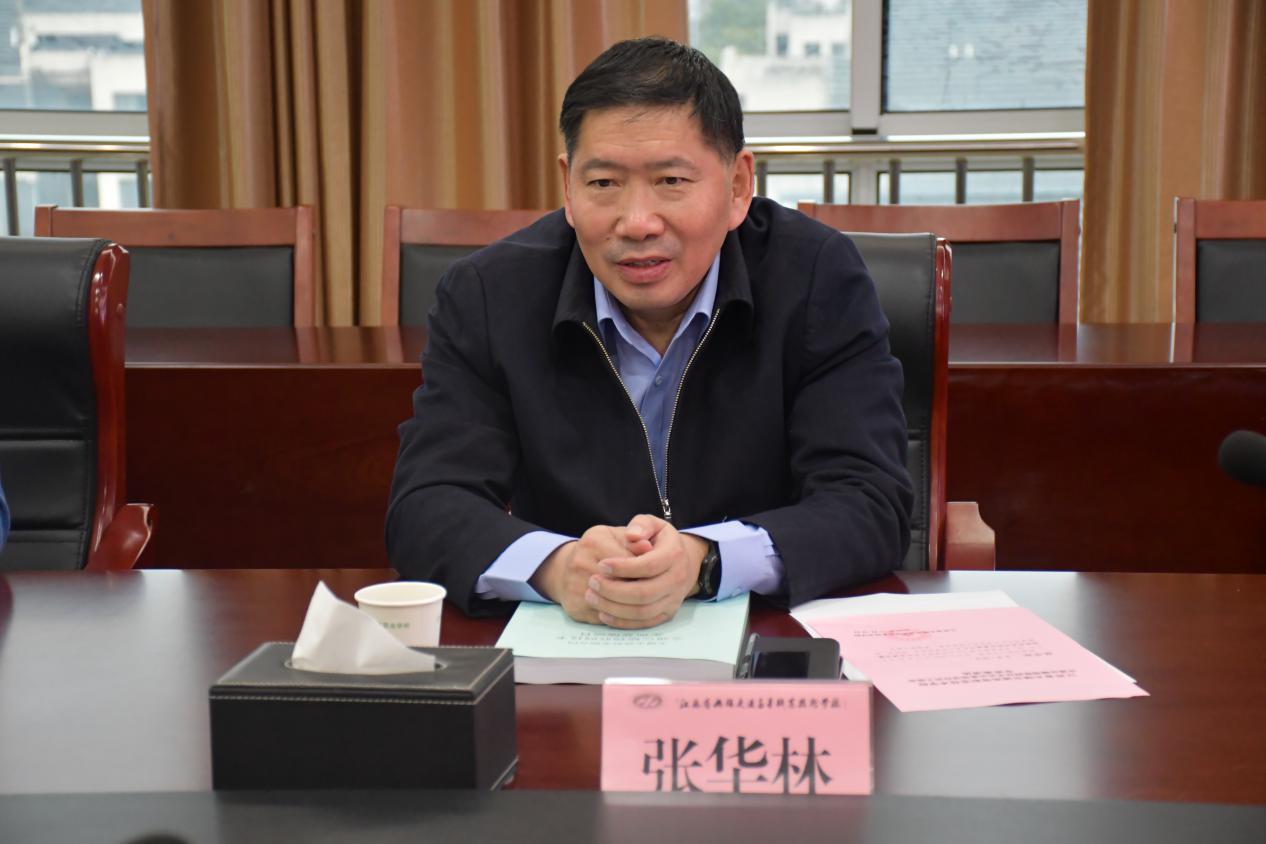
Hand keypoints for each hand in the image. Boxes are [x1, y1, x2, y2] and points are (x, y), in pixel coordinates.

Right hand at [529, 524, 652, 623]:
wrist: (568, 566)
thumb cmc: (600, 548)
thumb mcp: (617, 535)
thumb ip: (635, 538)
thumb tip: (647, 547)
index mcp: (594, 541)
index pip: (628, 560)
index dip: (646, 569)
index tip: (657, 572)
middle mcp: (579, 563)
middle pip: (621, 584)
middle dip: (641, 588)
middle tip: (655, 590)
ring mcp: (574, 587)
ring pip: (613, 605)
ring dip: (633, 606)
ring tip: (647, 601)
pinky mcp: (575, 608)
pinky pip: (605, 618)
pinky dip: (621, 617)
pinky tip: (631, 610)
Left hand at [583, 514, 710, 629]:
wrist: (682, 562)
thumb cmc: (660, 541)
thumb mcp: (653, 525)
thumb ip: (641, 525)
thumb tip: (631, 535)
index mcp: (674, 555)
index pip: (648, 565)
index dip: (623, 567)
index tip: (601, 564)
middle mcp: (677, 579)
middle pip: (644, 593)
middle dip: (614, 590)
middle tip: (592, 582)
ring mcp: (673, 599)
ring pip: (642, 611)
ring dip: (614, 607)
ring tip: (592, 597)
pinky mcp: (667, 614)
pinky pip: (644, 623)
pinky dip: (622, 622)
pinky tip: (603, 613)